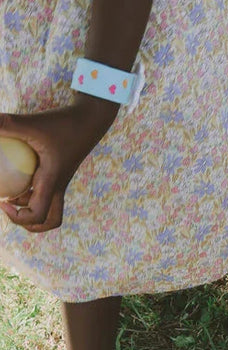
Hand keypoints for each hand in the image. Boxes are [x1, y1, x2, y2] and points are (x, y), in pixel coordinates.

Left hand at [0, 97, 117, 231]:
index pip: (37, 215)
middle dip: (28, 223)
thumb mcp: (33, 123)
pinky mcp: (60, 174)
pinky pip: (47, 193)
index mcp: (51, 183)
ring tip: (12, 192)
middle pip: (49, 222)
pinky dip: (32, 192)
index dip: (17, 217)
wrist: (90, 120)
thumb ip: (7, 124)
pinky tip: (20, 173)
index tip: (2, 201)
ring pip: (48, 209)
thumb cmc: (64, 123)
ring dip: (30, 208)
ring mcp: (60, 182)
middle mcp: (57, 187)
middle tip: (9, 206)